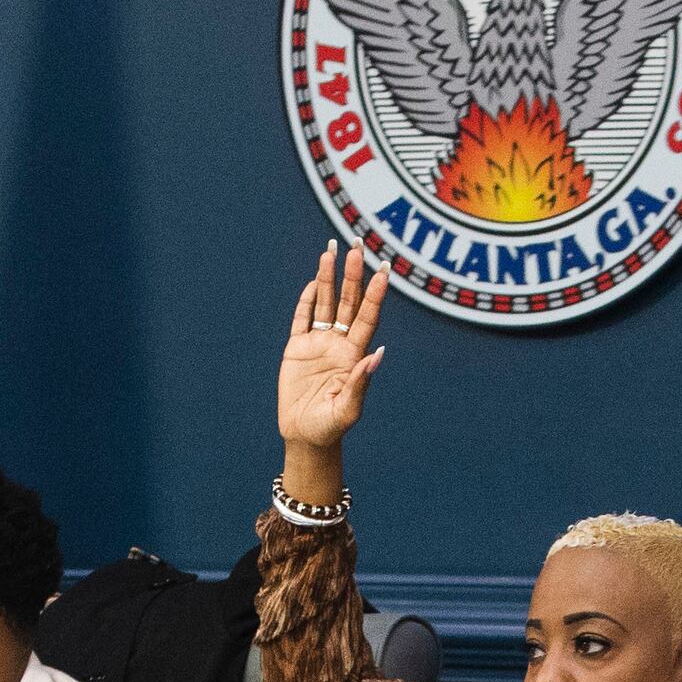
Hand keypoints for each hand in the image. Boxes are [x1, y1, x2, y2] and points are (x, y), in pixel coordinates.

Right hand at [277, 243, 386, 463]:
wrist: (305, 436)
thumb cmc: (330, 427)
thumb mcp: (347, 409)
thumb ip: (360, 382)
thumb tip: (376, 355)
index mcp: (354, 355)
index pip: (368, 316)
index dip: (376, 293)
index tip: (385, 270)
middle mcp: (339, 343)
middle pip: (349, 301)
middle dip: (353, 274)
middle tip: (357, 245)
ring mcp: (318, 343)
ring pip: (326, 303)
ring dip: (329, 277)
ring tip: (331, 250)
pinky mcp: (296, 348)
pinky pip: (302, 318)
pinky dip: (308, 299)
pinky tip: (315, 281)